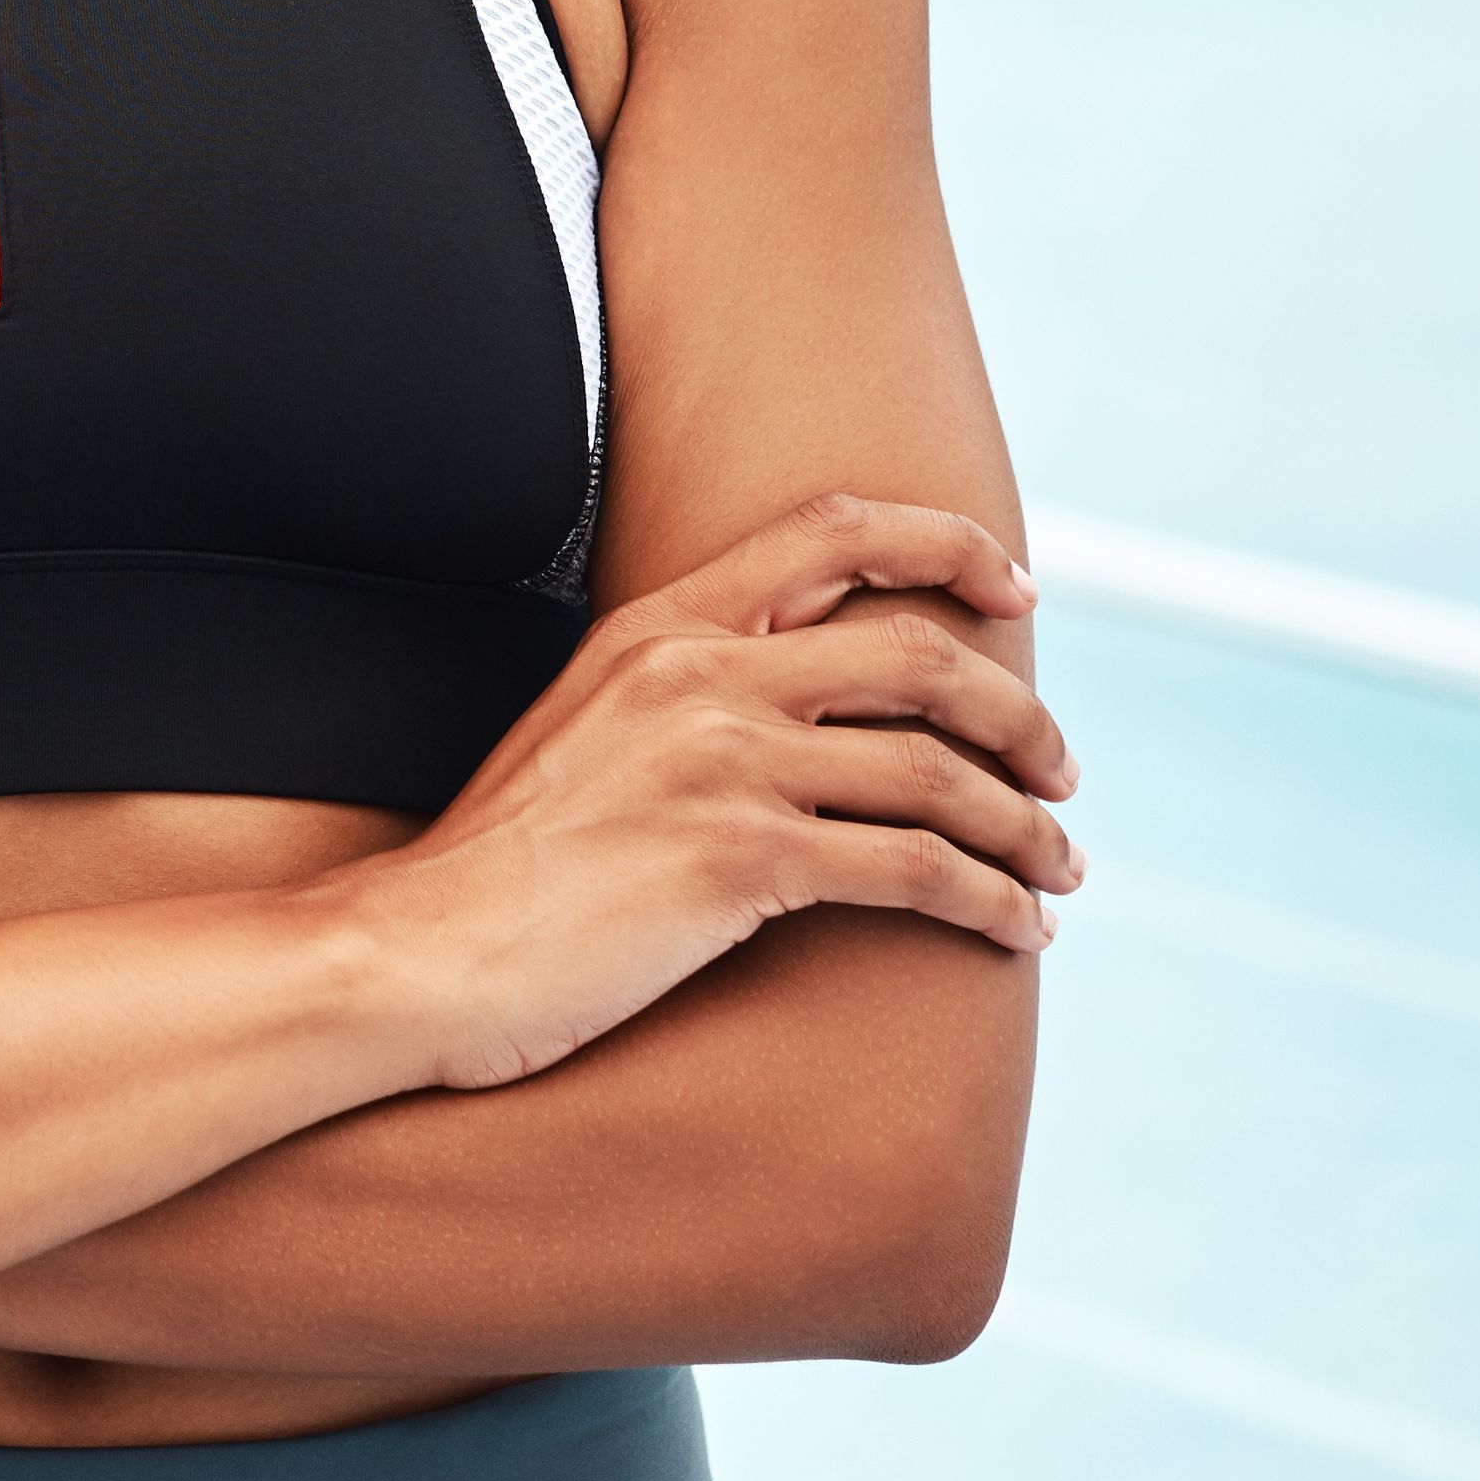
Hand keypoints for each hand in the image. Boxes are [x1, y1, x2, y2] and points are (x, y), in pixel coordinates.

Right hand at [345, 492, 1077, 1096]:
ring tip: (1059, 866)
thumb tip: (794, 698)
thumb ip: (681, 688)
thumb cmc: (503, 862)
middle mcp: (699, 674)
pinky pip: (917, 872)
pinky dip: (994, 900)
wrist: (419, 950)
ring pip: (939, 773)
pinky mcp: (741, 863)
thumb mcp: (583, 724)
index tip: (1014, 592)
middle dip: (1020, 716)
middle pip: (921, 655)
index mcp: (660, 625)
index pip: (833, 530)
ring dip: (1026, 826)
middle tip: (1060, 771)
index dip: (946, 547)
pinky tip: (1019, 930)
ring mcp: (722, 765)